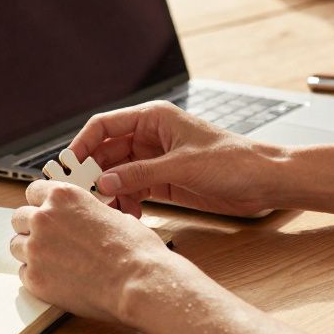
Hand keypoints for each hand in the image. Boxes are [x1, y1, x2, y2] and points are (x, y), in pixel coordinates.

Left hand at [10, 180, 174, 323]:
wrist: (137, 282)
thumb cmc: (134, 250)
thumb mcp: (113, 214)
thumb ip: (86, 213)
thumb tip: (84, 218)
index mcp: (64, 196)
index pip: (33, 191)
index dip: (41, 203)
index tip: (45, 211)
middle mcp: (44, 217)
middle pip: (19, 217)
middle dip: (31, 227)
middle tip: (48, 240)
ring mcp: (36, 248)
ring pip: (17, 246)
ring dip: (31, 251)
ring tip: (54, 262)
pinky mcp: (34, 278)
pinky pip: (24, 273)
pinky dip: (37, 276)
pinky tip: (57, 279)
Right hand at [70, 100, 286, 217]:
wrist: (266, 181)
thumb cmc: (234, 161)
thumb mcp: (182, 166)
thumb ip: (141, 174)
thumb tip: (104, 181)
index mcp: (153, 118)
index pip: (105, 126)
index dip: (82, 144)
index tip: (67, 166)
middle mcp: (151, 137)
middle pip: (107, 152)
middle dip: (94, 172)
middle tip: (82, 195)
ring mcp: (156, 160)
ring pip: (119, 173)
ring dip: (111, 191)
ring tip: (108, 211)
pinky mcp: (165, 182)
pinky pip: (134, 189)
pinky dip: (127, 202)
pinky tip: (128, 216)